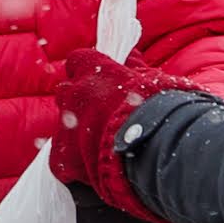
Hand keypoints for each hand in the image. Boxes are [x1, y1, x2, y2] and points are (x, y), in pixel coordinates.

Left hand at [48, 46, 195, 215]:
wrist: (158, 147)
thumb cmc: (161, 109)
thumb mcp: (153, 80)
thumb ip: (136, 67)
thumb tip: (132, 57)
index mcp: (94, 69)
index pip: (78, 60)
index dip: (88, 72)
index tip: (99, 82)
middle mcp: (74, 93)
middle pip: (66, 92)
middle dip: (79, 101)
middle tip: (100, 113)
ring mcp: (67, 125)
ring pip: (63, 125)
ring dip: (76, 131)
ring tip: (100, 143)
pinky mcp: (65, 157)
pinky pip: (61, 159)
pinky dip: (74, 163)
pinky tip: (93, 165)